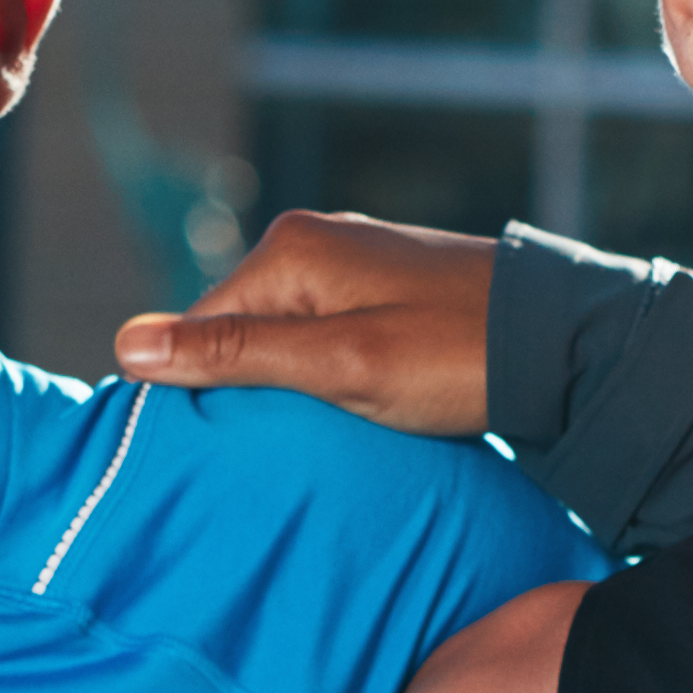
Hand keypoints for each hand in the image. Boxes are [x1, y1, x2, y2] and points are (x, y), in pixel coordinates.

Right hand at [114, 211, 500, 434]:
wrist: (565, 345)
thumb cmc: (453, 357)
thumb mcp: (338, 365)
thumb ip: (235, 355)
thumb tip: (127, 346)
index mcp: (289, 249)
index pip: (199, 331)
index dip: (201, 393)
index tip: (219, 451)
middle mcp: (313, 241)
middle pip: (238, 332)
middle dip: (247, 389)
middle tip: (273, 449)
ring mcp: (352, 262)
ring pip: (283, 338)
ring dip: (289, 387)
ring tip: (313, 435)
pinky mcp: (385, 289)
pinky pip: (323, 335)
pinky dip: (325, 375)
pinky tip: (348, 410)